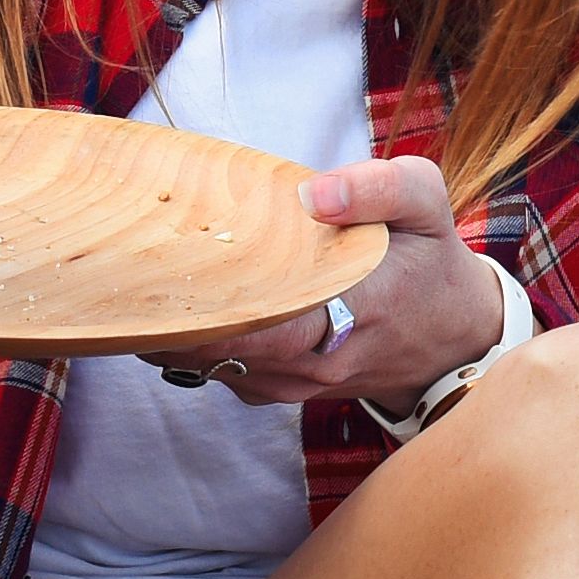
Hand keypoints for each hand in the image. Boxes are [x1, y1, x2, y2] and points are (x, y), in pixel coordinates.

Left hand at [154, 154, 513, 413]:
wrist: (452, 339)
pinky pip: (223, 373)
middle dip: (172, 311)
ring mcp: (299, 383)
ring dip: (171, 330)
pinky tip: (165, 308)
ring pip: (215, 364)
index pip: (270, 311)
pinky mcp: (284, 391)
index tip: (166, 261)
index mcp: (358, 304)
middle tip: (125, 270)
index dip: (212, 294)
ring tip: (131, 285)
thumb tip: (312, 192)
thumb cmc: (430, 260)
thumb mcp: (426, 203)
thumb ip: (377, 187)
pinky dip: (189, 345)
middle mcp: (323, 358)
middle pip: (225, 345)